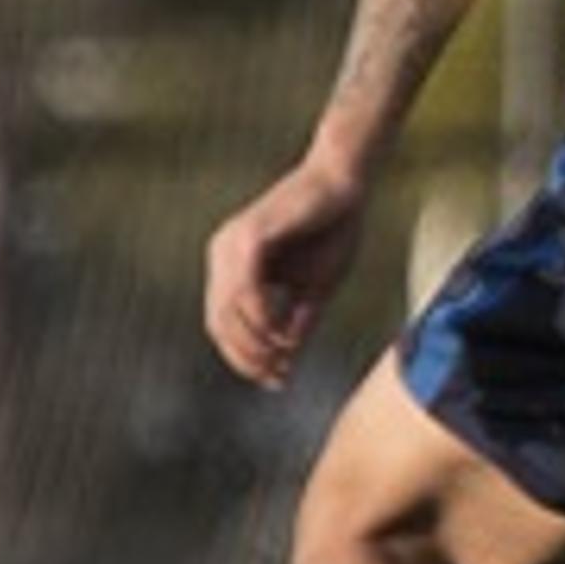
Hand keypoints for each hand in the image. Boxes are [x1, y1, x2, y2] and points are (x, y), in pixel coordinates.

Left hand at [203, 157, 373, 387]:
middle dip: (248, 356)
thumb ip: (296, 320)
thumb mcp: (315, 286)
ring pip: (228, 311)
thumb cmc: (332, 229)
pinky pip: (245, 290)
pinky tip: (281, 333)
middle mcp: (222, 253)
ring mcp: (231, 243)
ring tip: (283, 358)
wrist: (346, 184)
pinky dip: (261, 318)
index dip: (245, 358)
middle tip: (278, 375)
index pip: (223, 323)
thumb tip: (285, 359)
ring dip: (254, 342)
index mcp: (231, 265)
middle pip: (219, 322)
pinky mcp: (250, 236)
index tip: (277, 379)